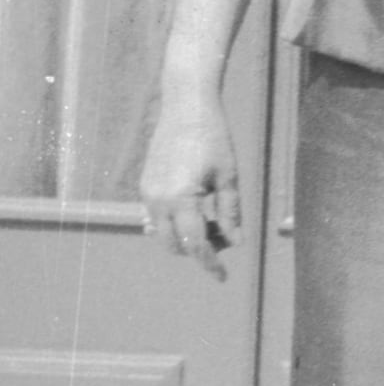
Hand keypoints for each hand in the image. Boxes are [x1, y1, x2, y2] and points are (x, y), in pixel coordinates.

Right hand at [137, 83, 243, 276]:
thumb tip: (235, 242)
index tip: (222, 277)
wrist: (186, 108)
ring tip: (213, 221)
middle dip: (198, 250)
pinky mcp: (145, 185)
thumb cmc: (214, 139)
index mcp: (181, 199)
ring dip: (185, 236)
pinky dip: (175, 222)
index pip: (194, 245)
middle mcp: (157, 200)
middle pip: (174, 245)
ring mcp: (147, 193)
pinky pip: (156, 217)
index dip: (209, 264)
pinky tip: (197, 210)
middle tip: (224, 236)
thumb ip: (231, 212)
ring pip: (162, 233)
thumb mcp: (230, 177)